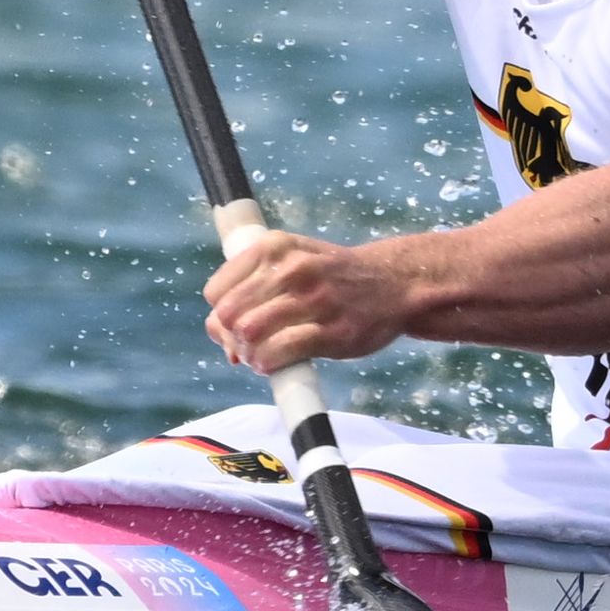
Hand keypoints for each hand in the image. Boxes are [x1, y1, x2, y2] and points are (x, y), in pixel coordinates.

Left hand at [205, 226, 422, 375]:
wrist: (393, 281)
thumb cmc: (332, 276)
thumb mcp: (292, 259)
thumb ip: (252, 287)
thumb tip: (221, 336)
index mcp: (275, 247)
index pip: (215, 291)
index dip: (219, 315)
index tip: (235, 326)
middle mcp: (292, 269)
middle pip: (229, 315)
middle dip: (231, 338)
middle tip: (247, 346)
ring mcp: (314, 299)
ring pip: (250, 333)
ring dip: (249, 353)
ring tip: (261, 355)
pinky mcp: (333, 331)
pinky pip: (280, 351)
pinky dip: (268, 363)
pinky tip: (273, 362)